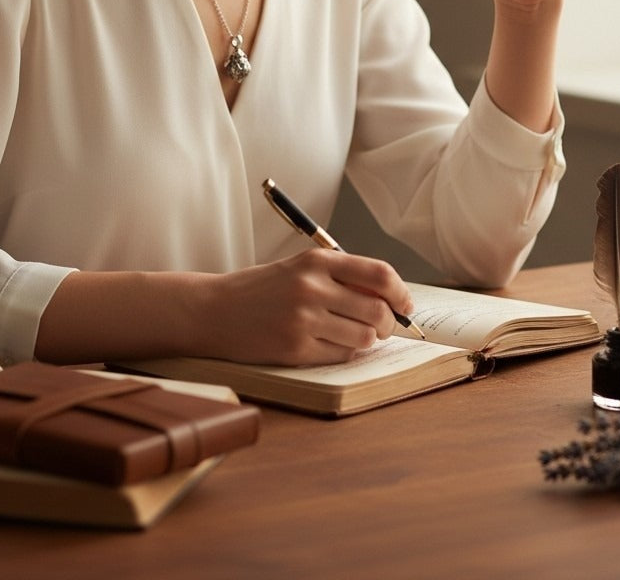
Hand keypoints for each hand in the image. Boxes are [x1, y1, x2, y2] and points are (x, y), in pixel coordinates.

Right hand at [209, 249, 411, 365]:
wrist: (214, 311)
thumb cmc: (261, 289)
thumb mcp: (300, 268)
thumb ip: (341, 277)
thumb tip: (389, 299)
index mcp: (317, 261)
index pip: (379, 275)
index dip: (401, 293)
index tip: (405, 305)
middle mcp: (312, 288)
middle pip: (377, 310)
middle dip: (390, 323)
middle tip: (386, 327)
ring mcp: (303, 321)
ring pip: (364, 337)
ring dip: (368, 340)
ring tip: (356, 336)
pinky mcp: (295, 350)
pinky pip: (341, 356)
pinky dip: (346, 353)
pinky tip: (333, 345)